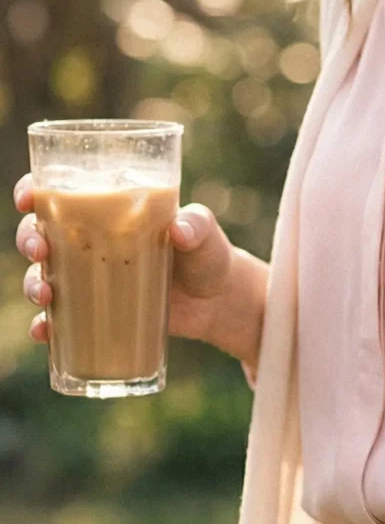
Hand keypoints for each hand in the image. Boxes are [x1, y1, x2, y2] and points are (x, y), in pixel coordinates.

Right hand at [14, 174, 267, 366]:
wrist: (217, 302)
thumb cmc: (207, 255)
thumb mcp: (205, 235)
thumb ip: (197, 227)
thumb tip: (180, 230)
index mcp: (108, 209)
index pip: (59, 191)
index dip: (33, 191)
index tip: (27, 199)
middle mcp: (89, 241)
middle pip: (41, 233)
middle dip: (29, 240)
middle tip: (40, 251)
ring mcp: (91, 279)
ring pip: (45, 275)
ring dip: (33, 284)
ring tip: (45, 295)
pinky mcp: (98, 312)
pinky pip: (63, 319)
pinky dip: (48, 326)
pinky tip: (45, 332)